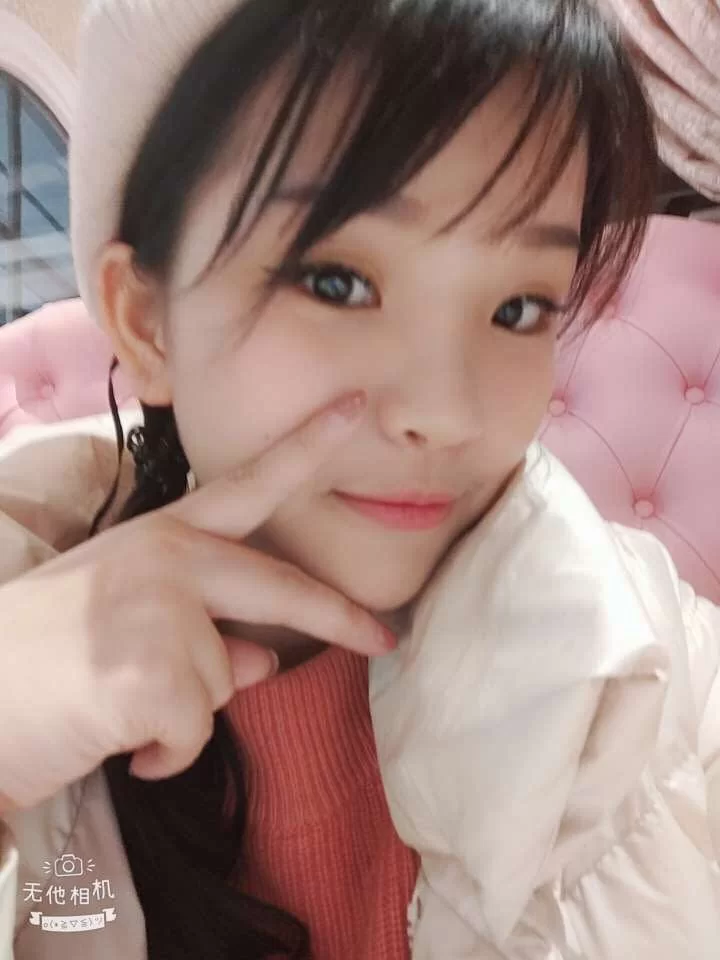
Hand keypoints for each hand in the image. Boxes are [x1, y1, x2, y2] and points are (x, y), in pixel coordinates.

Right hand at [0, 391, 393, 812]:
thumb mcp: (125, 625)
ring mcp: (159, 611)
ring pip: (229, 680)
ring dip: (187, 712)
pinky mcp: (150, 674)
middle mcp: (165, 559)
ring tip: (118, 705)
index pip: (246, 485)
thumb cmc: (40, 662)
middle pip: (281, 586)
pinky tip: (121, 743)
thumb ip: (203, 631)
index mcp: (159, 536)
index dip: (305, 446)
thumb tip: (266, 660)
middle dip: (340, 617)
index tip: (354, 408)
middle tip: (382, 639)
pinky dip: (167, 754)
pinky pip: (196, 732)